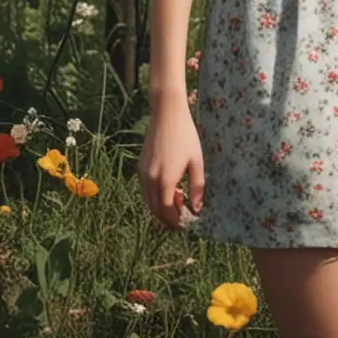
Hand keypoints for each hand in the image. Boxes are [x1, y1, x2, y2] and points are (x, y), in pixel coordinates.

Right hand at [139, 96, 203, 228]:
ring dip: (160, 208)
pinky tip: (168, 190)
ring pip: (148, 201)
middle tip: (182, 218)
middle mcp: (151, 180)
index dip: (176, 221)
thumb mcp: (196, 160)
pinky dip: (154, 197)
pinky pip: (145, 190)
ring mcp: (143, 173)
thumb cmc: (186, 136)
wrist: (167, 114)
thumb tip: (197, 208)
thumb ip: (197, 186)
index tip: (186, 224)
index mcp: (165, 180)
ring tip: (177, 203)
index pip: (167, 211)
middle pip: (156, 210)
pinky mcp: (140, 166)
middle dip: (168, 218)